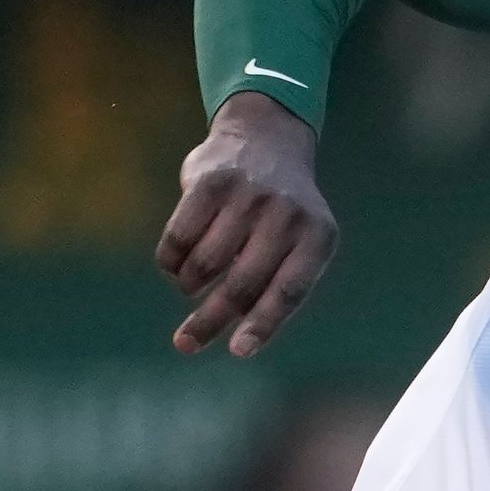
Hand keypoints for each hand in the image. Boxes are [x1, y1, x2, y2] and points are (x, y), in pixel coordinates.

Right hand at [156, 95, 338, 356]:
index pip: (289, 291)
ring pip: (206, 263)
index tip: (238, 351)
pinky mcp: (210, 182)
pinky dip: (171, 261)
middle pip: (242, 284)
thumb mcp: (301, 241)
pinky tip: (174, 266)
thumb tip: (238, 336)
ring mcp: (248, 197)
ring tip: (190, 286)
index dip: (262, 324)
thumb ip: (279, 281)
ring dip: (190, 285)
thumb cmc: (282, 211)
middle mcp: (286, 216)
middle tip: (185, 345)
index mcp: (318, 238)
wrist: (266, 139)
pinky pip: (180, 236)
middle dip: (209, 321)